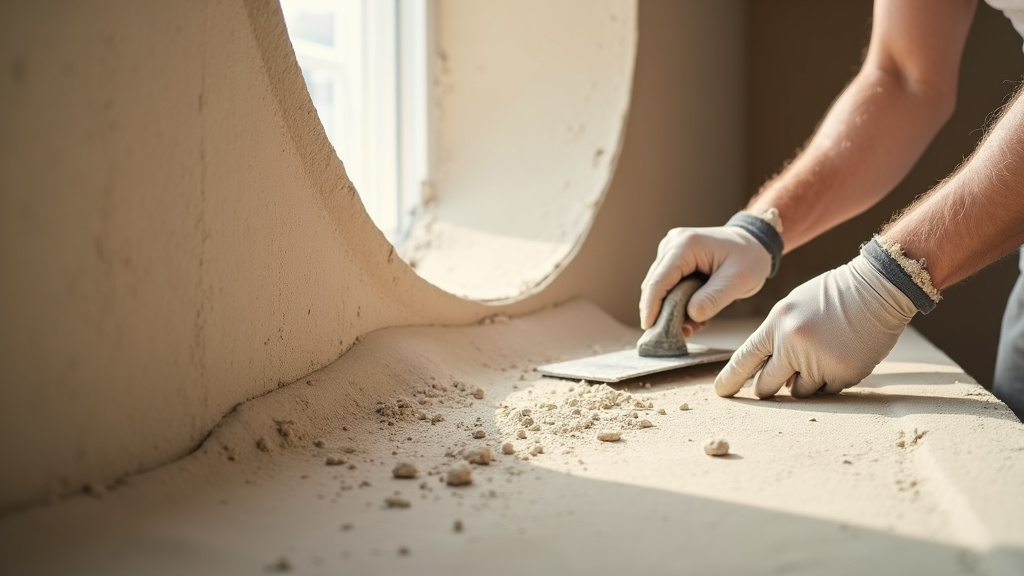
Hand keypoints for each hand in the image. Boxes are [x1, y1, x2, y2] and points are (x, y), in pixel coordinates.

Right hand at [639, 226, 771, 333]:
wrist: (753, 244)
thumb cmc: (749, 258)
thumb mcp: (739, 280)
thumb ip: (714, 298)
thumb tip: (691, 315)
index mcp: (685, 245)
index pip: (659, 281)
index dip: (651, 307)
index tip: (649, 328)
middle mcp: (672, 244)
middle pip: (654, 285)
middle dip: (662, 312)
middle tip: (677, 334)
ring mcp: (670, 250)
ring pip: (659, 287)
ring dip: (670, 309)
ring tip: (692, 326)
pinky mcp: (672, 259)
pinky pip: (667, 285)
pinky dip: (676, 303)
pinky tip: (693, 315)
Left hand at [714, 254, 915, 398]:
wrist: (877, 287)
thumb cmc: (833, 295)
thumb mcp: (793, 306)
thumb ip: (777, 336)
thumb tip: (768, 372)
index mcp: (777, 324)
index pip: (745, 358)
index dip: (731, 378)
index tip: (721, 393)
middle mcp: (793, 344)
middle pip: (767, 385)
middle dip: (768, 389)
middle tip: (772, 387)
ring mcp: (819, 360)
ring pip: (800, 391)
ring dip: (805, 382)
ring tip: (822, 355)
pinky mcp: (843, 373)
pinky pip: (828, 391)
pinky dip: (831, 380)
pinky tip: (841, 357)